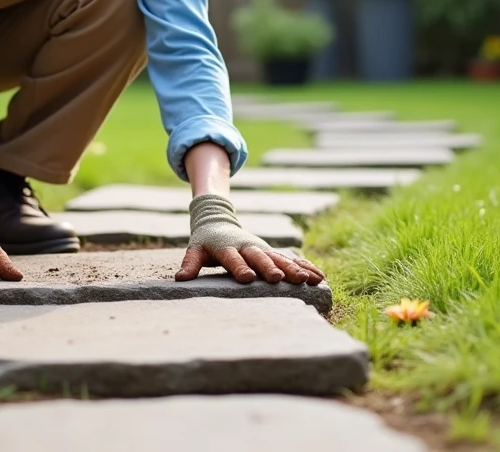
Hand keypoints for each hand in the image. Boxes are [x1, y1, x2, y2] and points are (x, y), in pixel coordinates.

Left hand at [174, 193, 324, 284]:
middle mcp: (247, 247)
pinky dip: (305, 266)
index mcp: (227, 247)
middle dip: (270, 267)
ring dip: (294, 268)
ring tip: (309, 280)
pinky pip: (291, 259)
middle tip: (280, 278)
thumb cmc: (206, 241)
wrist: (219, 220)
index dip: (239, 267)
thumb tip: (180, 278)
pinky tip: (319, 277)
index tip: (247, 278)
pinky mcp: (272, 252)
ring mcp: (262, 249)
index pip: (233, 258)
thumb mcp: (196, 250)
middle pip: (260, 257)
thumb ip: (190, 263)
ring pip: (280, 258)